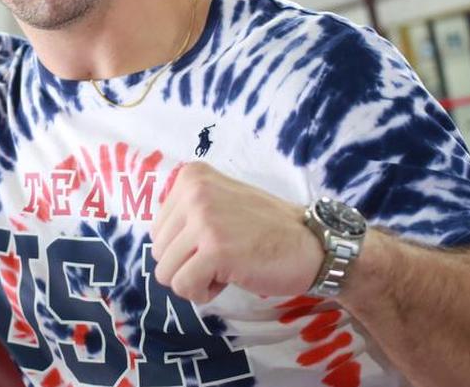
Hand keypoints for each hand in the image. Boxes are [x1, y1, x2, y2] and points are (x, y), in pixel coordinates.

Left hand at [150, 162, 322, 302]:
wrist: (313, 244)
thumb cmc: (267, 229)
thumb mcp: (220, 201)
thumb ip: (187, 211)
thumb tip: (156, 241)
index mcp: (191, 177)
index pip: (158, 229)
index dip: (186, 246)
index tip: (219, 239)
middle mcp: (194, 191)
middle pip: (158, 251)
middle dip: (188, 264)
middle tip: (225, 256)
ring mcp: (204, 219)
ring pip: (166, 272)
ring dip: (196, 280)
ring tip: (228, 266)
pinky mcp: (215, 250)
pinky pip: (184, 286)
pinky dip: (204, 293)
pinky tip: (230, 278)